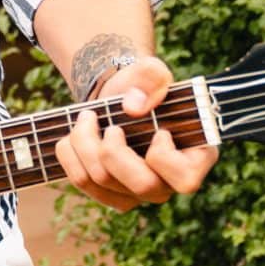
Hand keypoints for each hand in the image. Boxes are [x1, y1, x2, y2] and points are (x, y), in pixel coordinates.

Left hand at [55, 54, 218, 211]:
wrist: (119, 98)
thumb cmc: (143, 88)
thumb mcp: (152, 71)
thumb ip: (152, 77)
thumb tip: (132, 106)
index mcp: (194, 159)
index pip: (185, 180)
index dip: (164, 157)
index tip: (157, 130)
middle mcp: (168, 184)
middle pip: (141, 185)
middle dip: (113, 150)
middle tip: (109, 124)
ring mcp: (138, 194)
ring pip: (104, 181)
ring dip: (85, 143)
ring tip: (86, 117)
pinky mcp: (110, 194)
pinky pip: (83, 183)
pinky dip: (70, 154)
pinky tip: (73, 135)